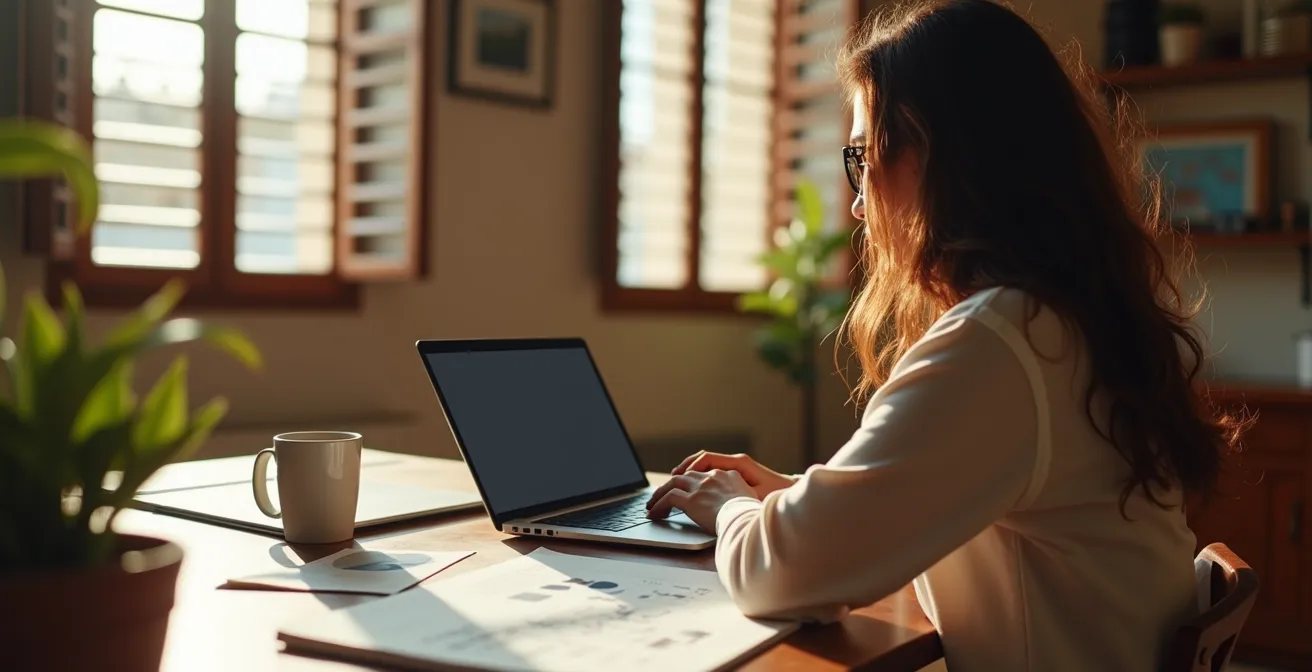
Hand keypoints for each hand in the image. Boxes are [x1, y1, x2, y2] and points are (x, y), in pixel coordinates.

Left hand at [645, 469, 757, 531]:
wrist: (750, 519)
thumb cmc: (754, 516)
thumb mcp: (752, 501)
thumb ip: (741, 498)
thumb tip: (739, 508)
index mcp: (728, 475)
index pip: (705, 474)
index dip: (694, 481)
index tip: (688, 489)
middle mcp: (712, 477)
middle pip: (687, 475)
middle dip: (674, 483)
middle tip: (664, 494)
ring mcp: (700, 487)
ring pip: (673, 483)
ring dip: (661, 493)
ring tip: (652, 504)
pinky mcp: (691, 500)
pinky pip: (669, 498)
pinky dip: (659, 505)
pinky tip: (654, 513)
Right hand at [672, 451, 795, 499]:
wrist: (791, 494)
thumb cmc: (776, 495)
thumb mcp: (756, 496)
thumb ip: (736, 493)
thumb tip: (716, 496)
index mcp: (738, 463)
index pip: (707, 458)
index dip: (689, 466)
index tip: (677, 477)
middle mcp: (735, 462)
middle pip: (703, 459)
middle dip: (684, 469)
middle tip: (670, 480)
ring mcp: (736, 468)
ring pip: (707, 465)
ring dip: (691, 473)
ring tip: (676, 483)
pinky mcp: (737, 476)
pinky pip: (713, 472)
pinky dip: (700, 477)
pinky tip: (694, 489)